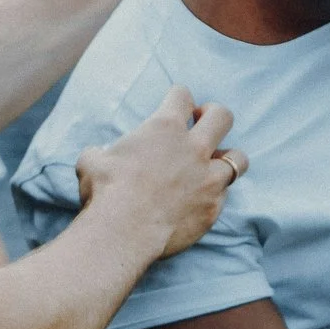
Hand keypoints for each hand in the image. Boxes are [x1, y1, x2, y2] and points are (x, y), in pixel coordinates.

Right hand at [76, 85, 245, 257]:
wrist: (123, 232)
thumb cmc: (105, 192)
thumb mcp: (91, 161)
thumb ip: (101, 153)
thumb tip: (98, 156)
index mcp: (164, 129)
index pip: (182, 96)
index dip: (178, 97)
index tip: (177, 103)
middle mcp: (194, 149)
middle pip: (222, 117)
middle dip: (213, 115)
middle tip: (202, 123)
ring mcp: (208, 180)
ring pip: (237, 158)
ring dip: (227, 158)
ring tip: (213, 164)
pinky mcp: (213, 208)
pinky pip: (224, 196)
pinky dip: (214, 195)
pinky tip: (201, 199)